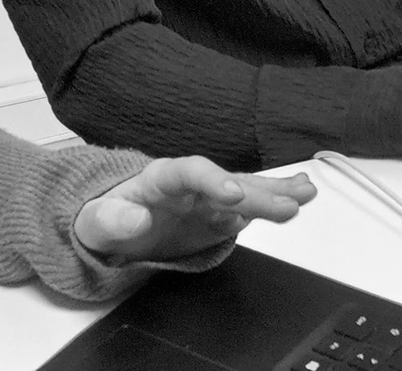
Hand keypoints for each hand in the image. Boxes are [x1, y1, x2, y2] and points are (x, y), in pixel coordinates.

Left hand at [73, 156, 316, 264]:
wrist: (113, 230)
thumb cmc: (104, 221)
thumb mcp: (95, 223)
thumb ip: (112, 221)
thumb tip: (135, 219)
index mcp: (160, 178)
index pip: (189, 171)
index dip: (213, 181)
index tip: (233, 195)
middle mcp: (191, 184)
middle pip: (228, 183)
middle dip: (258, 194)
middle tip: (289, 206)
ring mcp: (208, 199)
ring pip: (246, 192)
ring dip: (275, 193)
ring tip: (307, 192)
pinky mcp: (218, 216)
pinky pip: (249, 209)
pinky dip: (274, 203)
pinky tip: (298, 198)